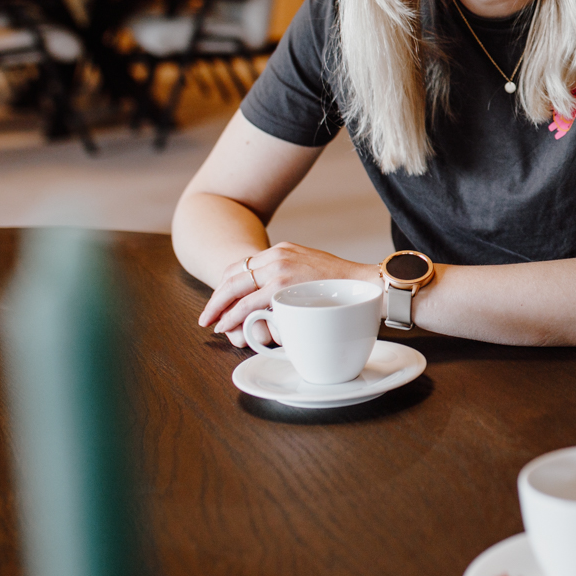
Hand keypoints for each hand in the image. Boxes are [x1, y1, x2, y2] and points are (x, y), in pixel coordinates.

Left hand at [197, 242, 378, 346]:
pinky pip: (248, 303)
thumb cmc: (346, 285)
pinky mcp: (283, 286)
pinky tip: (227, 324)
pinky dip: (233, 315)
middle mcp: (277, 255)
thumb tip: (279, 297)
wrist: (368, 284)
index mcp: (283, 250)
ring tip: (213, 323)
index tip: (220, 299)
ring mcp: (279, 269)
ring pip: (236, 288)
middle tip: (207, 315)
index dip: (225, 284)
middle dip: (216, 297)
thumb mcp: (313, 271)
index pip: (242, 265)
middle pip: (233, 275)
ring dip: (220, 308)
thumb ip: (293, 278)